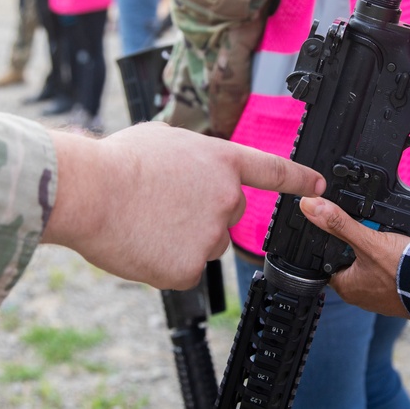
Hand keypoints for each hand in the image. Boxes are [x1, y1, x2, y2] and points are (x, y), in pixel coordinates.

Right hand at [43, 123, 325, 289]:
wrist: (91, 191)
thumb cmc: (117, 162)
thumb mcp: (164, 139)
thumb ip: (193, 156)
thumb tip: (191, 171)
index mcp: (221, 162)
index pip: (273, 171)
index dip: (298, 179)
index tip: (318, 185)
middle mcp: (226, 198)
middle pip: (228, 216)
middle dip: (203, 215)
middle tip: (163, 207)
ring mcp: (211, 235)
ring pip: (204, 244)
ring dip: (181, 239)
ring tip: (145, 222)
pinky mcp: (190, 268)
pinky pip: (183, 270)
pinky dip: (163, 264)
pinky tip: (142, 245)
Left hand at [299, 197, 409, 317]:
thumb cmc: (402, 272)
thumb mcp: (367, 242)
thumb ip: (338, 223)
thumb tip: (310, 207)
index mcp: (346, 287)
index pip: (326, 260)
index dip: (331, 241)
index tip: (339, 226)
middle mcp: (360, 293)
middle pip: (350, 256)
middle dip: (359, 240)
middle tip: (368, 227)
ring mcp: (380, 292)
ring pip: (371, 259)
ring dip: (378, 244)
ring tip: (385, 233)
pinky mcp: (397, 288)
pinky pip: (389, 265)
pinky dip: (393, 252)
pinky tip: (400, 242)